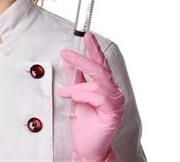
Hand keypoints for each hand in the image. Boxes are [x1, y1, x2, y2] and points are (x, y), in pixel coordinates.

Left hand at [56, 32, 124, 161]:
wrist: (87, 145)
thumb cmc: (84, 121)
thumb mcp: (74, 94)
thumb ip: (74, 77)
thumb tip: (68, 59)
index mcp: (104, 85)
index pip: (100, 62)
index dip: (93, 48)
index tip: (86, 35)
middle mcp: (112, 91)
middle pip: (100, 68)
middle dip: (84, 57)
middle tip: (67, 52)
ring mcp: (114, 102)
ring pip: (98, 82)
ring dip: (77, 85)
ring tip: (65, 92)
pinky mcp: (112, 113)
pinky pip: (98, 97)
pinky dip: (82, 95)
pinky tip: (73, 98)